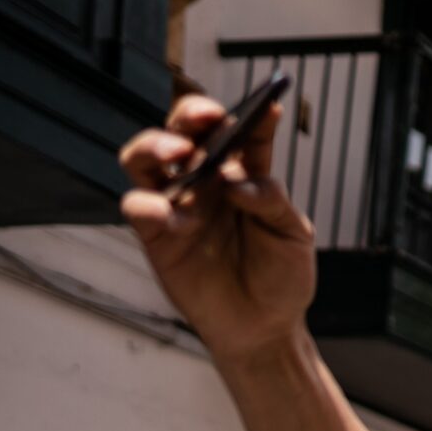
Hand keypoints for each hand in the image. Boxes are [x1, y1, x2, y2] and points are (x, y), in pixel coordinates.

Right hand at [118, 94, 316, 365]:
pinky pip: (138, 207)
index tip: (270, 103)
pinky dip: (147, 204)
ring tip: (178, 153)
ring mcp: (178, 204)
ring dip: (154, 145)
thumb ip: (272, 201)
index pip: (243, 134)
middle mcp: (205, 182)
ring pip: (145, 157)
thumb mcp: (293, 236)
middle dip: (191, 115)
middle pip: (183, 131)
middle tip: (208, 117)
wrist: (264, 327)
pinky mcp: (157, 235)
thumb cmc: (281, 276)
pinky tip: (170, 214)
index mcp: (243, 175)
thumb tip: (240, 182)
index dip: (254, 115)